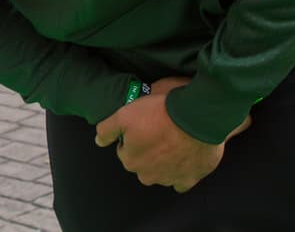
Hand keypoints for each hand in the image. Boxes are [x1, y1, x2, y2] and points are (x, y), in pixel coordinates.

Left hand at [95, 80, 250, 191]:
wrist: (195, 118)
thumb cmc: (158, 114)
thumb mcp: (123, 114)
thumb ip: (107, 129)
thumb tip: (99, 141)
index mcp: (131, 161)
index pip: (124, 152)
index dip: (131, 138)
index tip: (141, 127)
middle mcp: (148, 175)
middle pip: (142, 164)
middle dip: (146, 152)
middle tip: (156, 133)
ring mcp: (170, 179)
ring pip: (161, 173)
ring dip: (164, 161)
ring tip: (172, 142)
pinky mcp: (191, 178)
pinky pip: (182, 181)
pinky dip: (181, 172)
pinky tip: (183, 159)